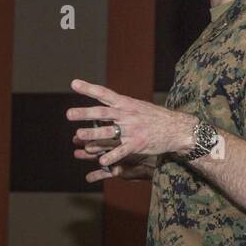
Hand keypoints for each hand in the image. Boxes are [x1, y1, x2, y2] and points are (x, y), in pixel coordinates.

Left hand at [66, 78, 194, 176]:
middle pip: (102, 112)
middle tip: (69, 114)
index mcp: (125, 104)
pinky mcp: (138, 144)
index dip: (88, 88)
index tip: (73, 84)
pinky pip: (122, 151)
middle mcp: (127, 115)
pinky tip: (102, 162)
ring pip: (109, 132)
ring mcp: (132, 130)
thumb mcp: (137, 106)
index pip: (104, 93)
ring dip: (93, 135)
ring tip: (79, 137)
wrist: (177, 128)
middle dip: (85, 113)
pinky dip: (112, 156)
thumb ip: (120, 105)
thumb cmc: (154, 117)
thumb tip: (102, 98)